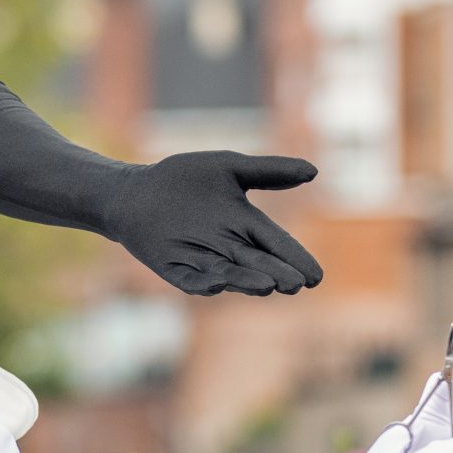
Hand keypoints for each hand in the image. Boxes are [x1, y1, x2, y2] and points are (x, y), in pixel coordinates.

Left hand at [103, 152, 322, 296]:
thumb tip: (314, 171)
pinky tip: (219, 283)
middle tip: (296, 283)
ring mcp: (203, 263)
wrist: (137, 191)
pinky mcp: (177, 272)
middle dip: (278, 273)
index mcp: (246, 225)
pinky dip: (206, 284)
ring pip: (232, 275)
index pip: (277, 243)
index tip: (315, 276)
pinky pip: (193, 281)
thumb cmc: (183, 179)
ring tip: (268, 284)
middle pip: (259, 263)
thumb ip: (268, 172)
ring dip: (248, 281)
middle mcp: (229, 249)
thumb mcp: (228, 168)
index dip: (295, 258)